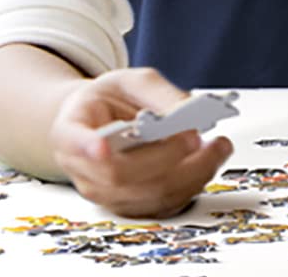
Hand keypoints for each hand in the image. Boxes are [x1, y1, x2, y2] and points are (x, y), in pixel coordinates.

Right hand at [48, 67, 232, 217]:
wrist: (100, 121)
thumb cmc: (110, 101)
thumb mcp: (130, 81)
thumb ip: (157, 92)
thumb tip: (188, 109)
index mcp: (70, 131)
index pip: (74, 143)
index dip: (87, 147)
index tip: (102, 146)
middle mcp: (83, 169)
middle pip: (121, 174)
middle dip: (166, 155)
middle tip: (195, 135)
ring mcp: (106, 193)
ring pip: (148, 195)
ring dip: (191, 173)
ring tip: (218, 147)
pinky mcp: (131, 205)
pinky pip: (164, 205)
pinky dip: (194, 184)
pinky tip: (209, 161)